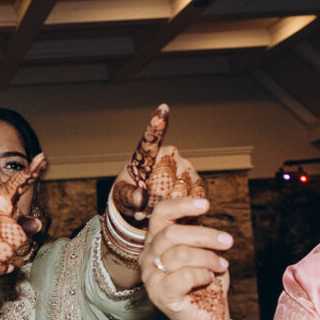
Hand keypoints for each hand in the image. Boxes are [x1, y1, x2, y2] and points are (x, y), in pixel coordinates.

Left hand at [108, 104, 192, 225]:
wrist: (145, 206)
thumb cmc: (130, 194)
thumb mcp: (122, 196)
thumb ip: (128, 196)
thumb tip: (140, 199)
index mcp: (147, 154)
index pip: (151, 138)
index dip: (157, 125)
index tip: (162, 109)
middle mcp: (170, 155)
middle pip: (165, 179)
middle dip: (154, 197)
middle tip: (144, 203)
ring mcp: (186, 168)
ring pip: (179, 191)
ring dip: (167, 205)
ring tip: (156, 206)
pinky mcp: (197, 184)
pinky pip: (193, 198)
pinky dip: (183, 210)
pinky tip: (173, 211)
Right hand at [140, 192, 233, 319]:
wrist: (208, 318)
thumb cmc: (206, 283)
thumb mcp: (204, 251)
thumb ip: (197, 232)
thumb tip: (202, 205)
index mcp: (156, 242)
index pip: (161, 214)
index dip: (181, 206)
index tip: (206, 205)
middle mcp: (148, 257)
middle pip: (172, 233)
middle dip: (205, 235)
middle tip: (227, 241)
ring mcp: (150, 276)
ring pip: (180, 254)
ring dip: (208, 258)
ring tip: (221, 265)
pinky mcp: (159, 294)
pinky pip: (183, 276)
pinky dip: (203, 275)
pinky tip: (209, 279)